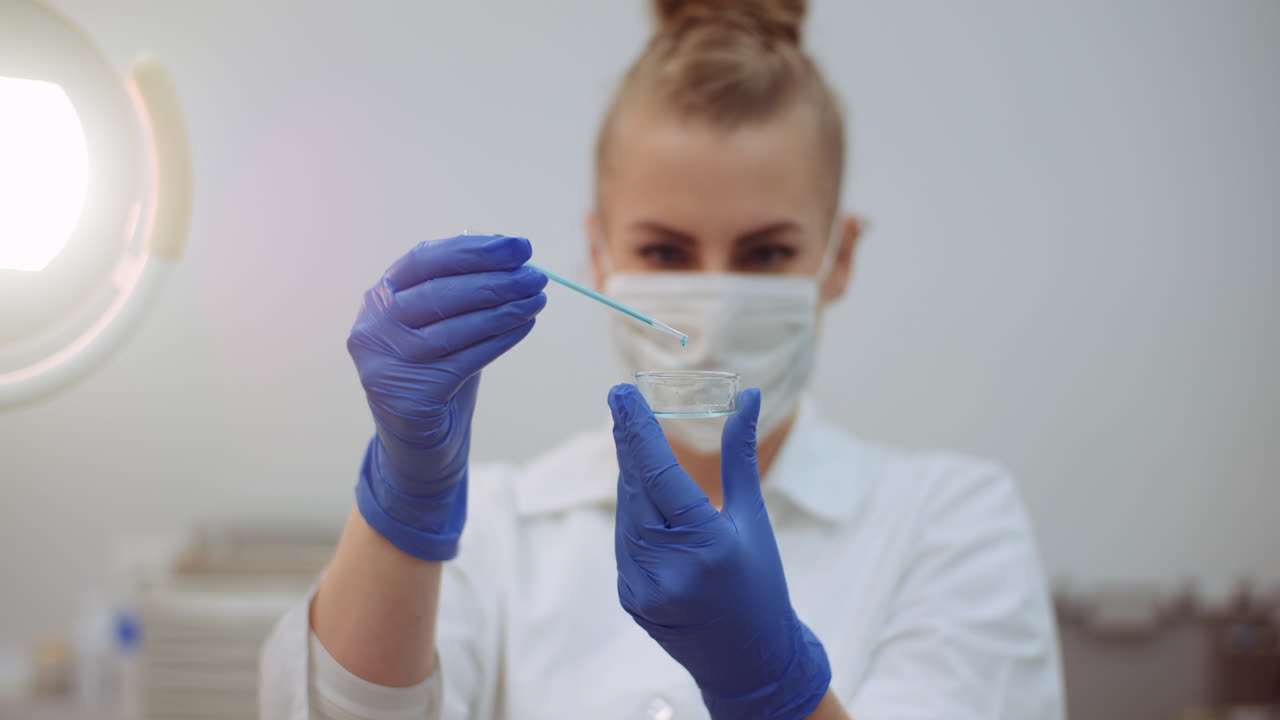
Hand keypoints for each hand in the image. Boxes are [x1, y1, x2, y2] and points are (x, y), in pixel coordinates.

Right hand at [350, 234, 546, 560]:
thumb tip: (513, 258)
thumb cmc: (437, 375)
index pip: (425, 260)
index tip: (517, 246)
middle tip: (536, 275)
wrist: (420, 446)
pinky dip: (499, 340)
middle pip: (439, 293)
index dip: (473, 250)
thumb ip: (466, 292)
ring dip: (503, 309)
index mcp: (378, 299)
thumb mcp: (444, 325)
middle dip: (495, 280)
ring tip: (537, 298)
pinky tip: (524, 326)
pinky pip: (464, 360)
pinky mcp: (406, 397)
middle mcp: (371, 328)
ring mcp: (383, 364)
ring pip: (453, 327)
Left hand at [609, 385, 830, 718]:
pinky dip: (632, 511)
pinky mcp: (631, 596)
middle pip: (635, 487)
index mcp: (706, 544)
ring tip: (635, 442)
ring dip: (629, 475)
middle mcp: (669, 567)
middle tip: (622, 403)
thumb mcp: (754, 519)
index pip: (659, 473)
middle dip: (628, 443)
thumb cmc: (761, 585)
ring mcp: (644, 586)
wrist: (751, 661)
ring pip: (626, 511)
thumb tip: (747, 399)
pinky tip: (640, 491)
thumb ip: (740, 456)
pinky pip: (624, 539)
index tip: (622, 394)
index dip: (637, 429)